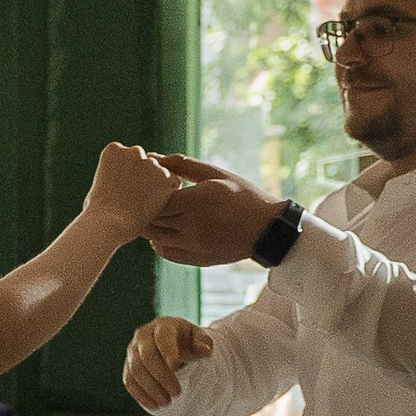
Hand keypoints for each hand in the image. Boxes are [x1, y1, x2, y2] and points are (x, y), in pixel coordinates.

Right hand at [86, 140, 181, 240]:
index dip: (126, 176)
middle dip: (143, 178)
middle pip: (145, 162)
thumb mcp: (98, 186)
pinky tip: (156, 206)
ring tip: (144, 206)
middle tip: (135, 201)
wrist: (108, 223)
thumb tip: (124, 181)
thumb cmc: (97, 212)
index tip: (120, 192)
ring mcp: (151, 163)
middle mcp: (134, 151)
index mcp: (114, 149)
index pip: (127, 158)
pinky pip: (174, 183)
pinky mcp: (166, 177)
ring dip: (157, 186)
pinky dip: (168, 193)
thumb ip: (114, 176)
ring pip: (160, 172)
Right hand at [124, 317, 214, 412]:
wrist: (175, 347)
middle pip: (147, 356)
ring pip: (135, 369)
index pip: (162, 337)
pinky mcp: (128, 366)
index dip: (167, 351)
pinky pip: (129, 380)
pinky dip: (140, 394)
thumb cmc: (189, 343)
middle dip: (161, 376)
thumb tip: (204, 350)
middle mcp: (143, 335)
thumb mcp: (200, 340)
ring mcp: (133, 350)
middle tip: (176, 393)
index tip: (175, 367)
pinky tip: (153, 405)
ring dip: (150, 388)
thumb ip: (204, 343)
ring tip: (166, 402)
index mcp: (163, 326)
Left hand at [143, 154, 281, 269]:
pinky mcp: (197, 259)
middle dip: (146, 207)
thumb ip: (183, 165)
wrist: (269, 229)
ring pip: (155, 237)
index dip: (149, 190)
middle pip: (152, 218)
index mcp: (196, 201)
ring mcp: (194, 245)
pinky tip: (164, 231)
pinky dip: (158, 243)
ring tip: (156, 214)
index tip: (152, 183)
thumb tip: (154, 157)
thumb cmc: (243, 196)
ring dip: (150, 225)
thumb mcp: (215, 174)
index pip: (155, 197)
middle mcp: (192, 226)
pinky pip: (166, 253)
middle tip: (147, 198)